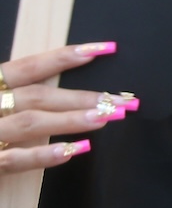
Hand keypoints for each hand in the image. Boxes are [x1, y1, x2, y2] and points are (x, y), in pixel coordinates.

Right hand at [0, 43, 131, 175]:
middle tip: (122, 99)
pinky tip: (72, 150)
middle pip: (38, 95)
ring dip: (70, 120)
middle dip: (83, 96)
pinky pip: (13, 159)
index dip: (66, 56)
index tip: (106, 48)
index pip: (29, 66)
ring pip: (30, 123)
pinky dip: (43, 154)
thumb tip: (64, 85)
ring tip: (106, 118)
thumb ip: (12, 88)